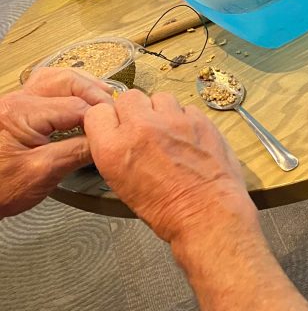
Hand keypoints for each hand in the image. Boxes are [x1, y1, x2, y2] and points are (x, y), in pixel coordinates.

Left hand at [0, 68, 113, 217]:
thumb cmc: (0, 188)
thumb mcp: (44, 172)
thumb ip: (78, 151)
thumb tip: (107, 141)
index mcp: (20, 113)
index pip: (75, 106)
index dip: (101, 116)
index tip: (118, 128)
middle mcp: (15, 101)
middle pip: (66, 81)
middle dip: (94, 93)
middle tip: (114, 111)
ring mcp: (14, 103)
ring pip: (55, 78)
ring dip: (82, 86)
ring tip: (103, 98)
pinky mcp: (16, 111)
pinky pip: (45, 88)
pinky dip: (67, 90)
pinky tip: (79, 100)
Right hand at [84, 90, 257, 244]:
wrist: (207, 213)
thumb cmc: (166, 210)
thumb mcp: (122, 184)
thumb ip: (117, 151)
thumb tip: (121, 135)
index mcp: (113, 147)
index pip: (97, 112)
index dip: (109, 120)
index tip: (117, 127)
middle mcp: (140, 127)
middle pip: (129, 98)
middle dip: (136, 111)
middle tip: (146, 129)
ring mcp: (172, 120)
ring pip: (160, 98)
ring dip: (162, 111)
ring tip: (171, 132)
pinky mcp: (199, 120)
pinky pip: (187, 109)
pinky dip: (187, 120)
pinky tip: (191, 138)